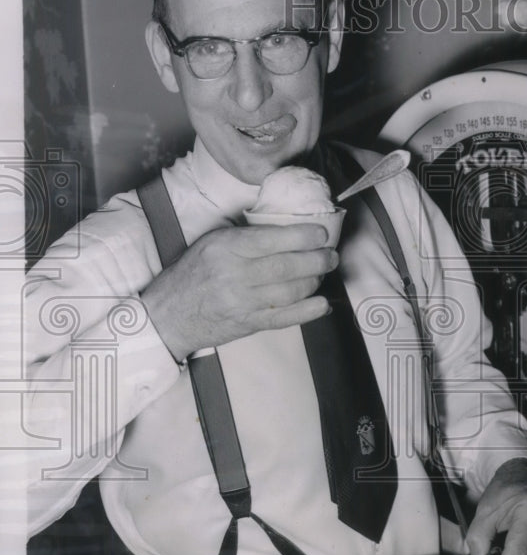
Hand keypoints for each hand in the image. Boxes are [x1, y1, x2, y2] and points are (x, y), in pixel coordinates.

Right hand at [141, 223, 337, 360]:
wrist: (168, 316)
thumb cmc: (191, 275)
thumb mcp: (210, 243)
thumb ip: (244, 237)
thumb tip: (286, 231)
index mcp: (225, 248)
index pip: (272, 239)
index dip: (303, 236)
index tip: (321, 234)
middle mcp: (234, 274)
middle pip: (287, 266)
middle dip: (317, 259)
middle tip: (331, 255)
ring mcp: (242, 302)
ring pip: (291, 291)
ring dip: (314, 281)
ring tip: (323, 272)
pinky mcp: (248, 324)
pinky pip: (285, 318)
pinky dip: (308, 311)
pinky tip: (322, 304)